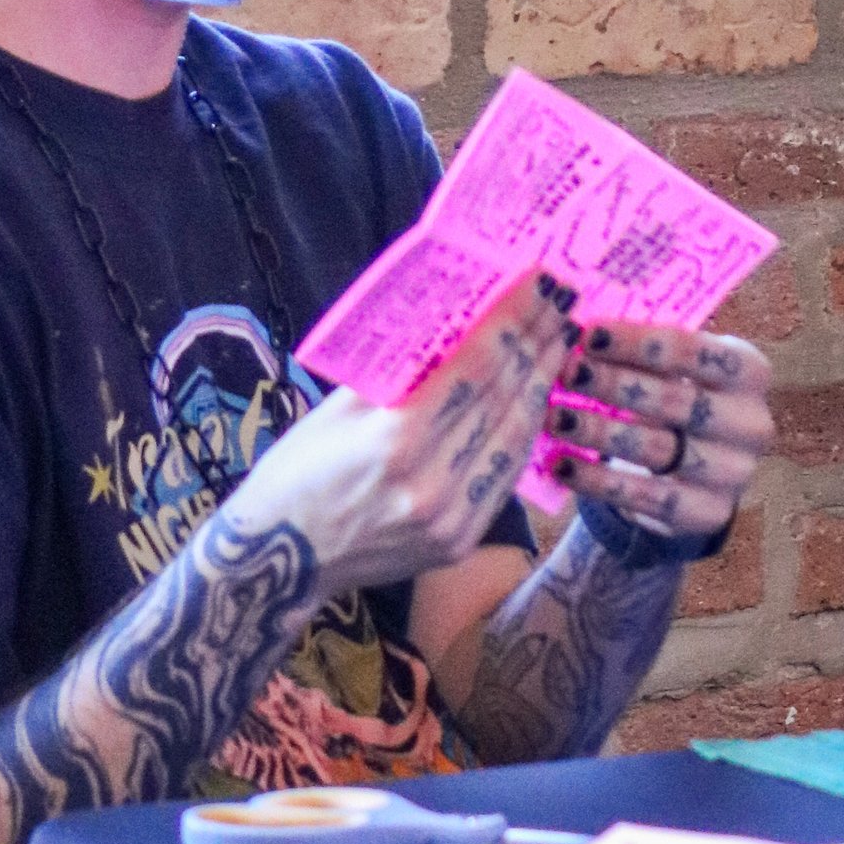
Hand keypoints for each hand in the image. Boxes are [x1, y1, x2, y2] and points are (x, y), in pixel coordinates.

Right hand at [229, 273, 577, 597]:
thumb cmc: (298, 472)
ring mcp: (450, 518)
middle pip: (502, 397)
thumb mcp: (336, 408)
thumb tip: (454, 322)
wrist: (282, 561)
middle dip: (536, 343)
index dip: (512, 320)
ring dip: (541, 384)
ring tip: (558, 342)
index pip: (474, 366)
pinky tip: (535, 400)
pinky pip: (504, 477)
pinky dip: (523, 433)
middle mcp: (431, 481)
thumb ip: (399, 372)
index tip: (540, 283)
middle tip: (561, 303)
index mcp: (394, 438)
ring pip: (513, 437)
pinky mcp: (459, 541)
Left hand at [543, 322, 773, 548]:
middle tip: (565, 372)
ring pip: (657, 449)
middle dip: (614, 384)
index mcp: (749, 371)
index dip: (638, 342)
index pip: (694, 350)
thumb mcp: (674, 370)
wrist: (695, 474)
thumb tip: (578, 322)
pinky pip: (646, 497)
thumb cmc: (675, 400)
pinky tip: (562, 465)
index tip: (588, 334)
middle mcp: (752, 423)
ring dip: (598, 431)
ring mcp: (734, 473)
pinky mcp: (708, 513)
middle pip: (675, 400)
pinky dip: (598, 481)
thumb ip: (642, 349)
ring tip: (554, 416)